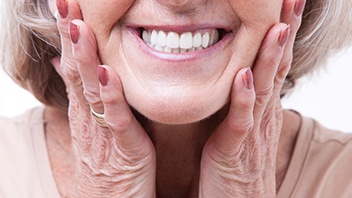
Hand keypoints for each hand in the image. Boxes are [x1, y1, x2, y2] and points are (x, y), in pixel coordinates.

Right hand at [53, 0, 155, 196]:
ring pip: (90, 90)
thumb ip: (86, 96)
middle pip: (75, 71)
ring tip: (79, 26)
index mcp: (84, 109)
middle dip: (70, 36)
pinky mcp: (123, 148)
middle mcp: (88, 117)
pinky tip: (107, 74)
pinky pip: (115, 120)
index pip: (73, 65)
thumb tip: (68, 67)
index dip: (69, 35)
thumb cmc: (106, 162)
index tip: (65, 5)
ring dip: (84, 58)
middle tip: (63, 2)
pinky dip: (111, 96)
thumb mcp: (93, 125)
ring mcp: (102, 132)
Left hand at [199, 0, 304, 196]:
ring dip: (271, 57)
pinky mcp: (235, 148)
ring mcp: (251, 130)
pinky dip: (244, 98)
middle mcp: (262, 113)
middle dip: (284, 32)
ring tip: (277, 27)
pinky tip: (245, 76)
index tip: (286, 2)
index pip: (276, 61)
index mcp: (262, 105)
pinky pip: (240, 120)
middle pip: (277, 66)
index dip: (282, 31)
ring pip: (264, 88)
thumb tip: (242, 73)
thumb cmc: (236, 161)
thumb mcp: (242, 123)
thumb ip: (243, 98)